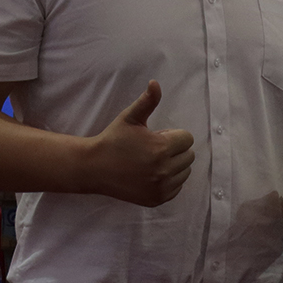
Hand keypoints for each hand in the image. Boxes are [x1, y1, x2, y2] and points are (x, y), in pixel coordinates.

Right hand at [87, 81, 195, 206]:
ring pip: (185, 172)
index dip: (172, 136)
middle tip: (152, 149)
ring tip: (152, 162)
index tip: (156, 137)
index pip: (187, 139)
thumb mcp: (130, 117)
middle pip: (189, 156)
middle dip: (175, 150)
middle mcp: (163, 170)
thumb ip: (147, 101)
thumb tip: (155, 83)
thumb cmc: (113, 139)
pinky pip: (177, 188)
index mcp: (161, 148)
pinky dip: (169, 181)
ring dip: (174, 165)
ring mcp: (160, 187)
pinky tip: (151, 175)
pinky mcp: (156, 199)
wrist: (94, 168)